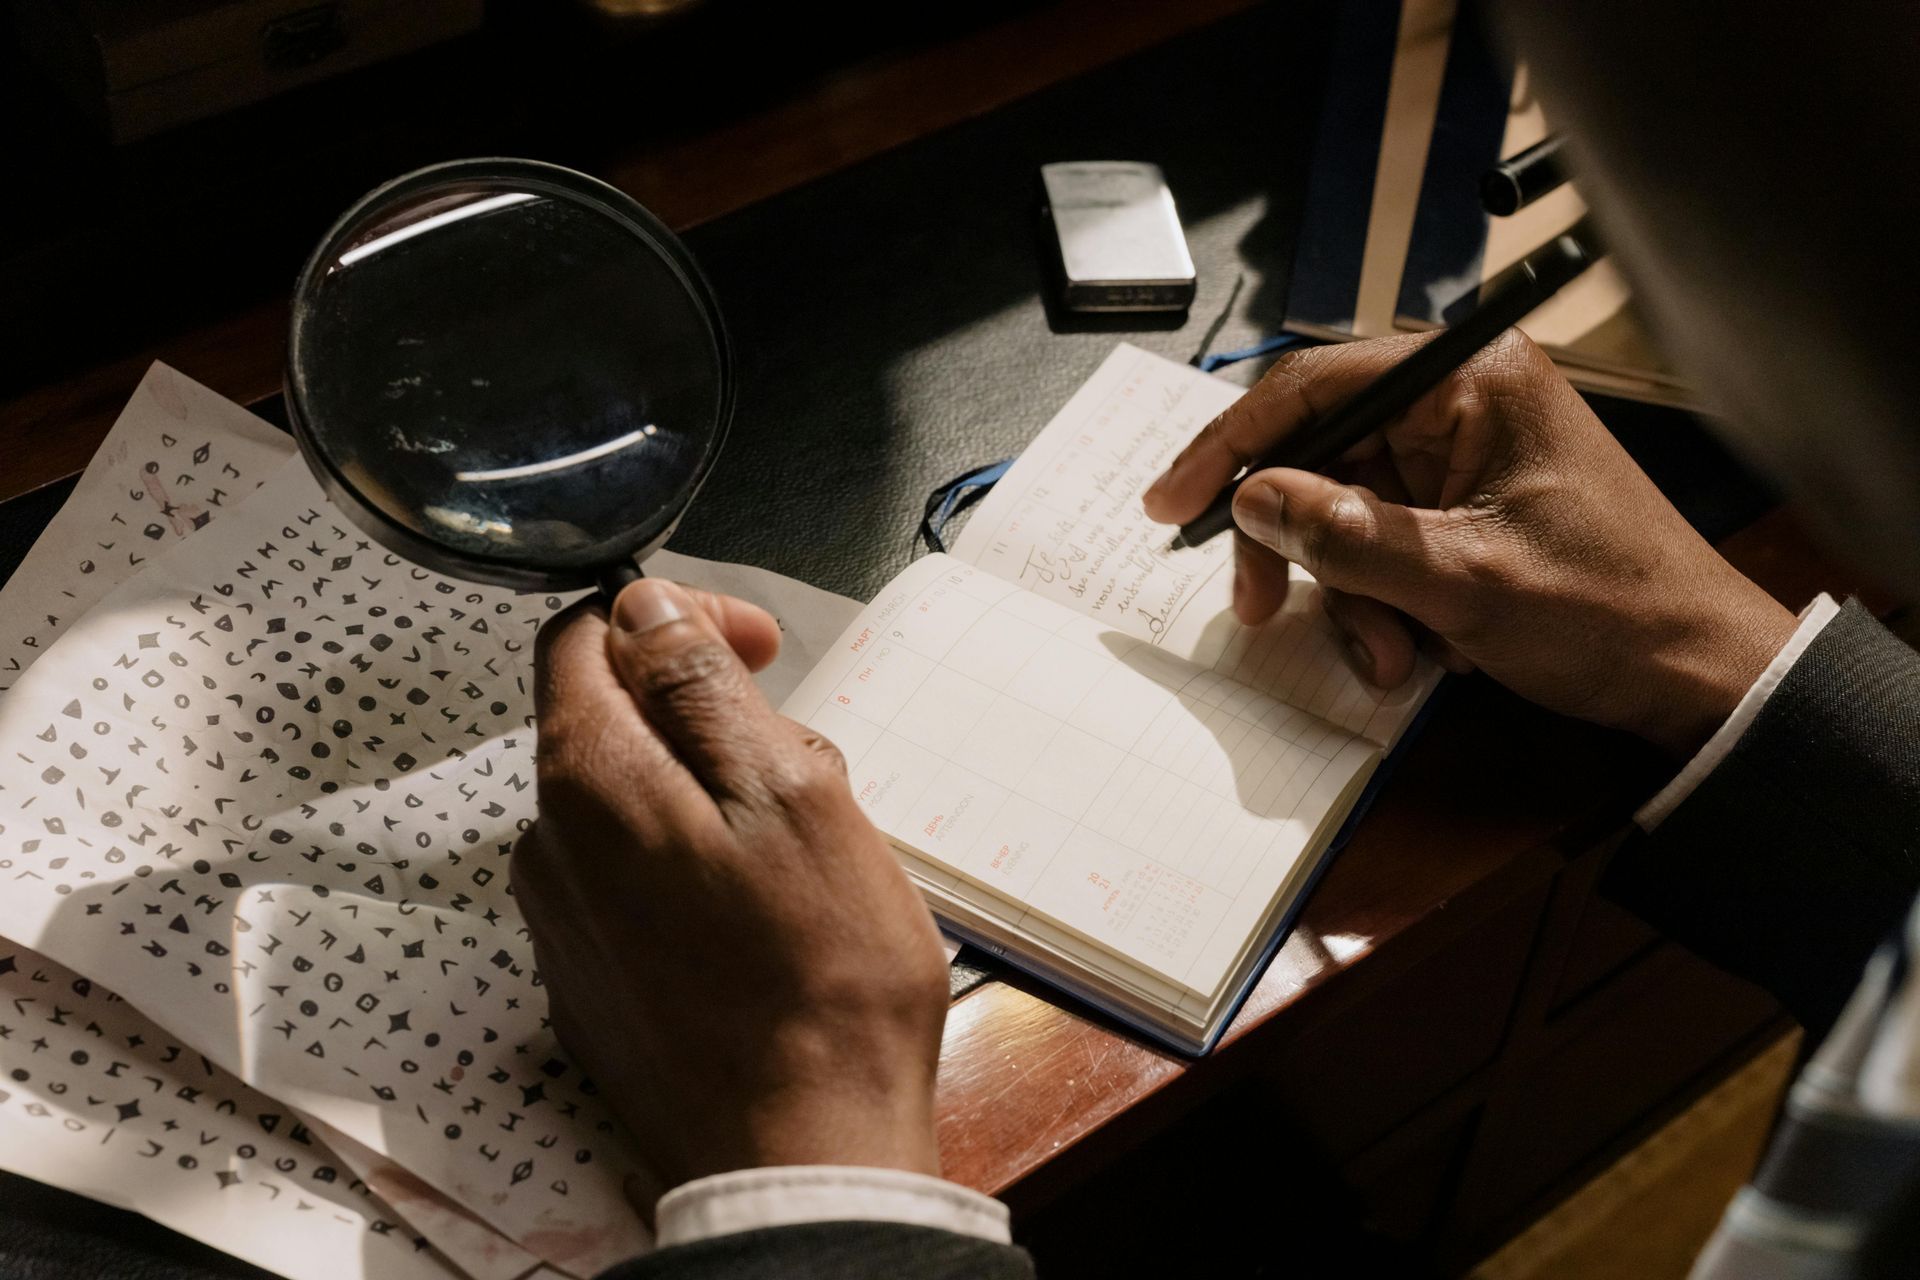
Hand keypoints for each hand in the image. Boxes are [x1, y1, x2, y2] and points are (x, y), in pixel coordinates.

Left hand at [513, 579, 950, 1191]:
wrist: (801, 1152)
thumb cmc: (820, 977)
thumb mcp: (790, 793)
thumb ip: (701, 688)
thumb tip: (645, 608)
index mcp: (589, 782)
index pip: (585, 636)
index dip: (674, 619)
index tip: (758, 649)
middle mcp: (548, 848)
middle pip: (612, 721)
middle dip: (709, 716)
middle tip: (808, 767)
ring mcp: (563, 923)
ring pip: (634, 803)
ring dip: (711, 794)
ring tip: (801, 852)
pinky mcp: (591, 982)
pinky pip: (634, 881)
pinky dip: (694, 865)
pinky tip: (766, 916)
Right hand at [1142, 331, 1797, 755]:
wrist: (1696, 674)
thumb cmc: (1607, 612)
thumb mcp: (1460, 581)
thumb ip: (1345, 536)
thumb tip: (1254, 501)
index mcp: (1469, 381)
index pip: (1312, 386)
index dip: (1229, 447)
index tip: (1170, 506)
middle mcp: (1460, 404)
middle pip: (1318, 456)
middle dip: (1296, 548)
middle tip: (1262, 610)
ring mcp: (1463, 458)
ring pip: (1342, 514)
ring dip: (1346, 594)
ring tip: (1394, 657)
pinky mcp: (1465, 508)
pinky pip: (1380, 546)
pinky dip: (1379, 604)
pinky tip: (1420, 652)